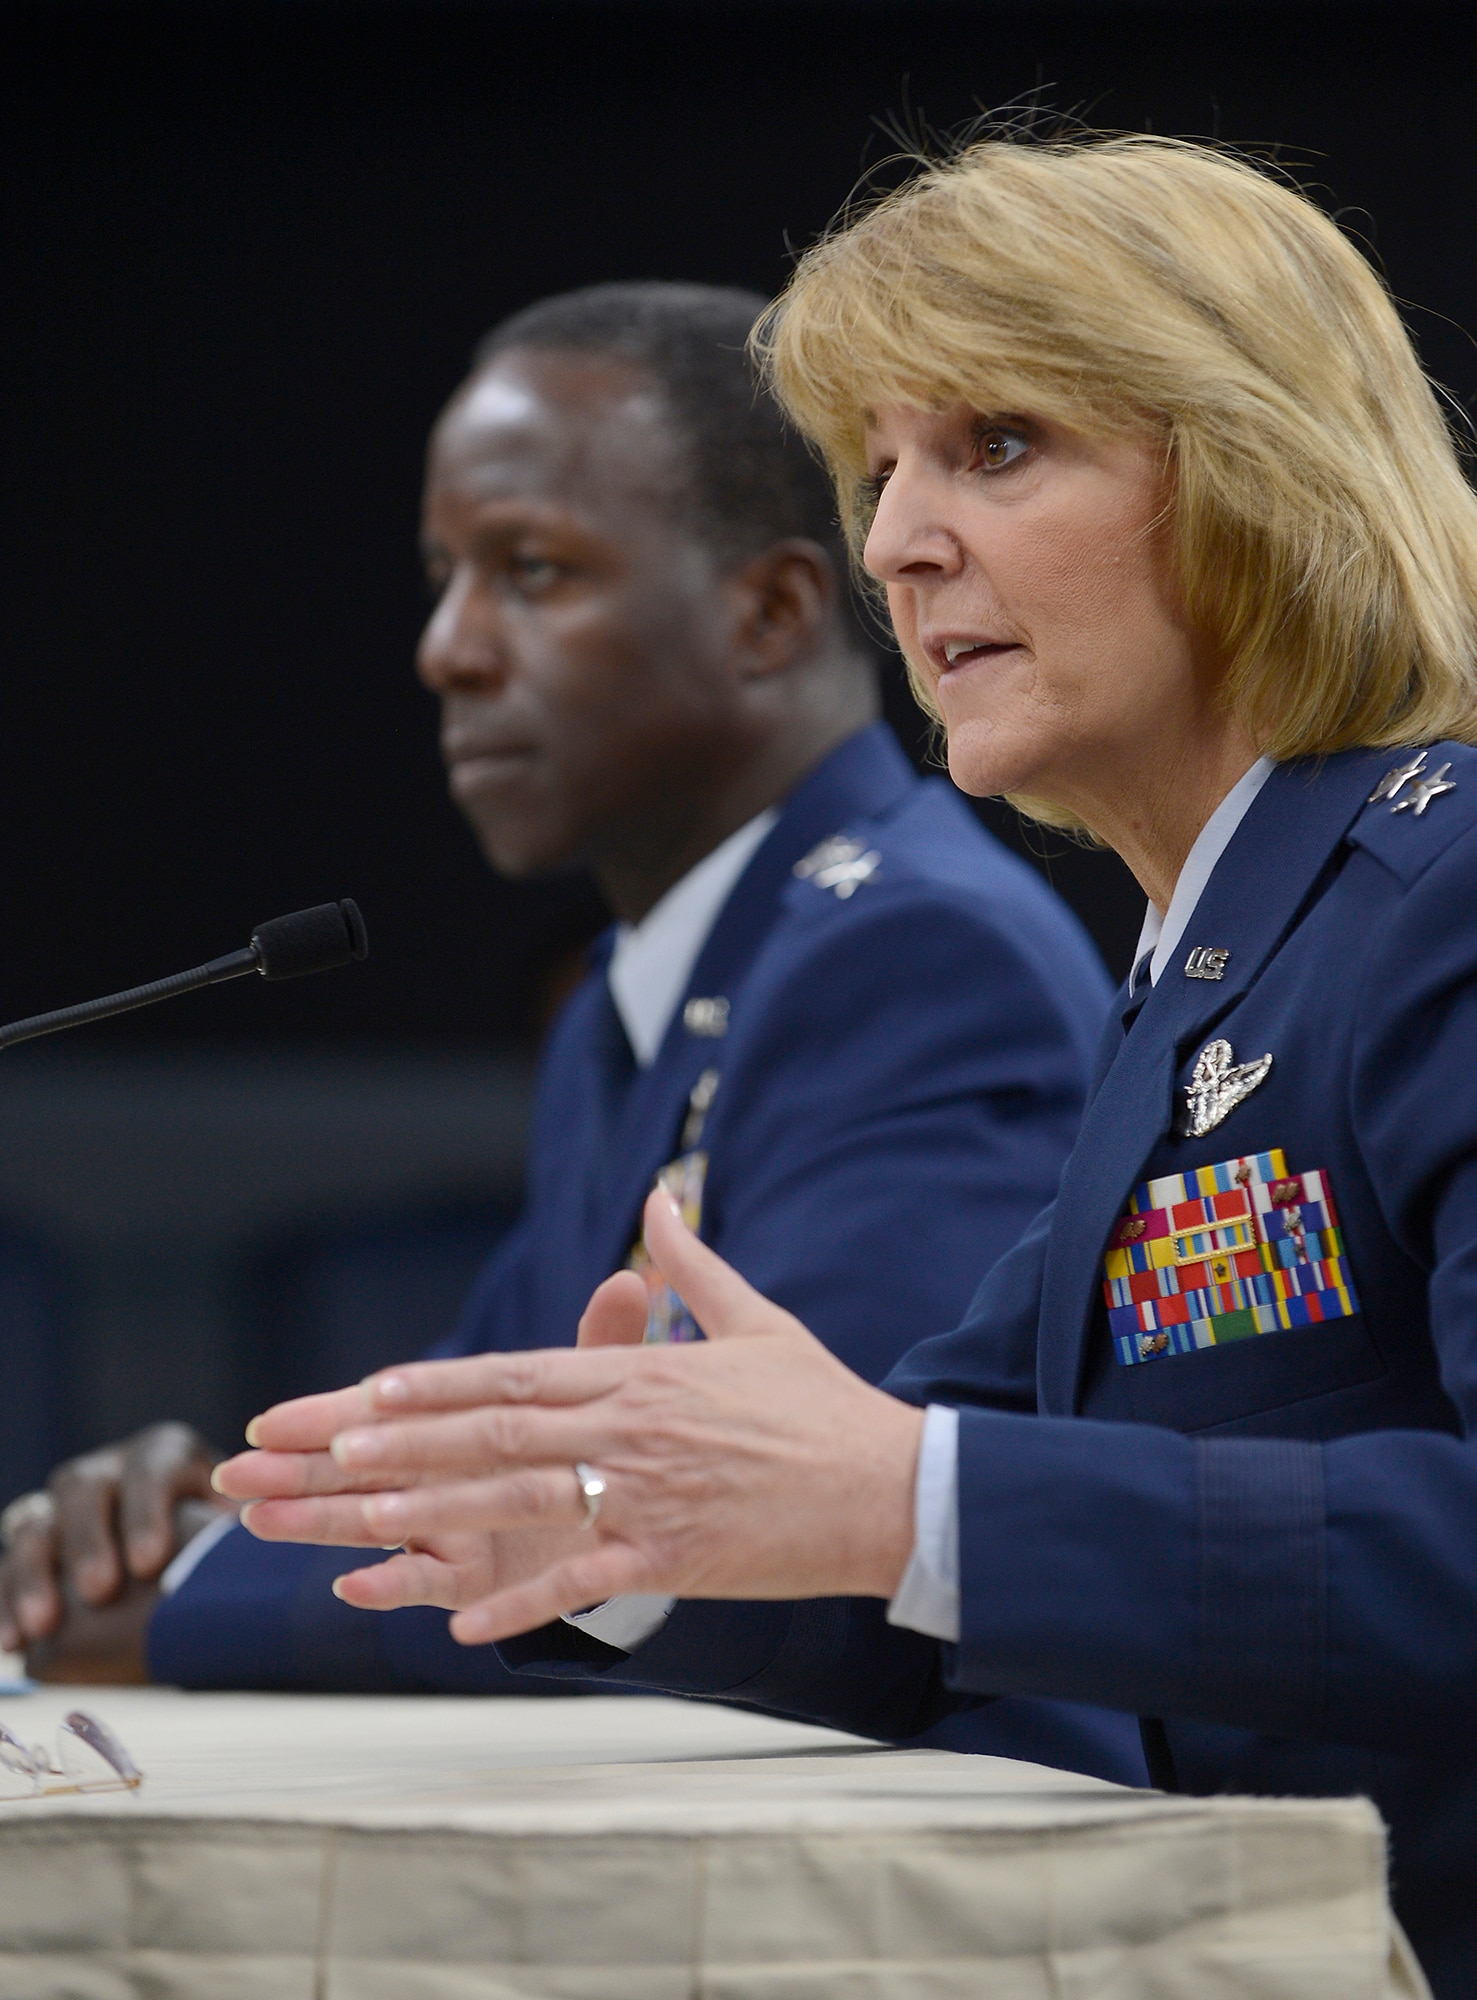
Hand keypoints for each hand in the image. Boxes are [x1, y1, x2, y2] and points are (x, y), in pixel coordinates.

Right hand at [0, 1424, 234, 1664]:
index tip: (150, 1561)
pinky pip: (6, 1567)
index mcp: (164, 1455)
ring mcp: (64, 1506)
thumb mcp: (232, 1531)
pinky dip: (5, 1602)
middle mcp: (109, 1471)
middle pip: (86, 1488)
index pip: (153, 1468)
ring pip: (35, 1522)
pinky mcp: (34, 1544)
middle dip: (89, 1540)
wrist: (186, 1561)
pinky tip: (11, 1640)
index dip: (148, 1510)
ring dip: (35, 1573)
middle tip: (100, 1591)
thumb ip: (234, 1538)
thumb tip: (251, 1563)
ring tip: (44, 1625)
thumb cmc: (218, 1544)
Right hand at [216, 1259, 655, 1616]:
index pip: (382, 1415)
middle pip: (358, 1471)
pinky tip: (352, 1586)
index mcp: (456, 1424)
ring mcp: (449, 1527)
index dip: (327, 1418)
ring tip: (264, 1523)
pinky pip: (427, 1583)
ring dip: (319, 1525)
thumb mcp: (599, 1393)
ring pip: (374, 1525)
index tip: (270, 1420)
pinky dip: (391, 1584)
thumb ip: (600, 1345)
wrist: (630, 1520)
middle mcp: (441, 1475)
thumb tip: (626, 1282)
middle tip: (234, 1475)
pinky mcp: (473, 1576)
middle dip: (295, 1471)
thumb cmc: (593, 1446)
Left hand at [217, 1188, 923, 1644]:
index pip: (518, 1374)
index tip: (367, 1388)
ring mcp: (650, 1494)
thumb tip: (661, 1198)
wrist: (892, 1483)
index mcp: (641, 1374)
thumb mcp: (754, 1319)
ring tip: (362, 1521)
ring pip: (525, 1499)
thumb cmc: (820, 1404)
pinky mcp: (676, 1556)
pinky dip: (522, 1601)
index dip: (438, 1384)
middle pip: (499, 1432)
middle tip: (325, 1450)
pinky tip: (460, 1624)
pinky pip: (585, 1579)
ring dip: (439, 1512)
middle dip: (406, 1441)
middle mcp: (632, 1428)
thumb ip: (692, 1263)